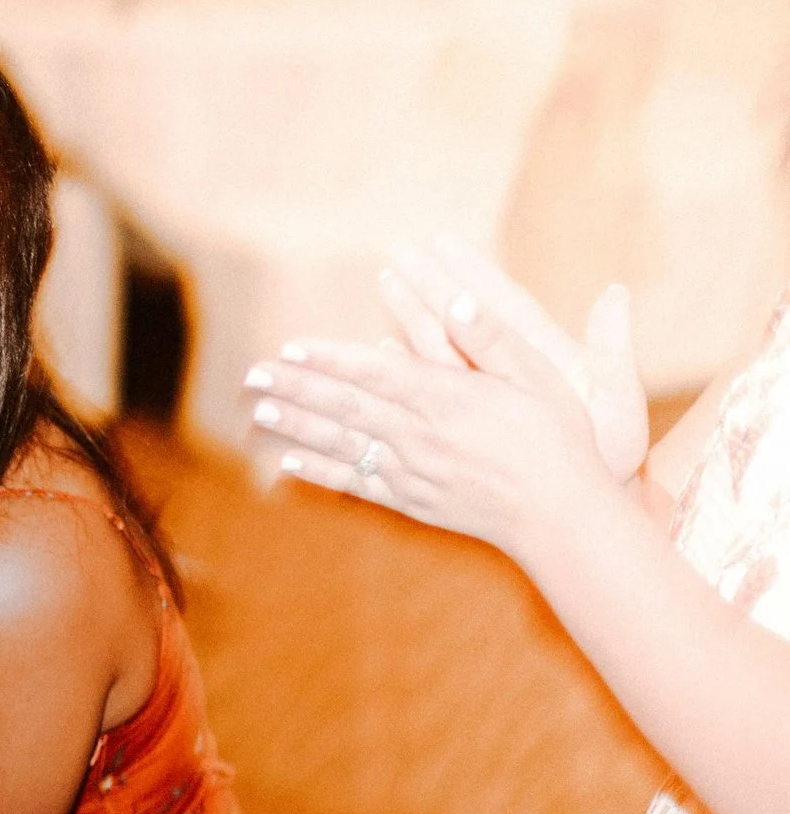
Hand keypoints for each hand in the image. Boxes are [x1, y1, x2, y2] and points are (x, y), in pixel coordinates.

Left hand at [247, 287, 622, 557]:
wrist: (560, 515)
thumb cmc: (557, 438)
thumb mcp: (537, 376)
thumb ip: (491, 339)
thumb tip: (458, 298)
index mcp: (445, 396)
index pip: (372, 371)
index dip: (328, 358)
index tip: (291, 348)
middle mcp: (418, 434)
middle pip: (344, 405)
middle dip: (295, 388)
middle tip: (252, 374)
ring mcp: (410, 470)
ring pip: (342, 443)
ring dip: (296, 426)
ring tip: (260, 410)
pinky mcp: (410, 500)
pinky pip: (356, 483)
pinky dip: (321, 472)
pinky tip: (289, 463)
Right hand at [377, 237, 646, 482]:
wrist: (586, 502)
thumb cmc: (607, 454)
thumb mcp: (618, 400)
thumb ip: (612, 348)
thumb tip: (615, 291)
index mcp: (542, 356)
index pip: (499, 303)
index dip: (470, 271)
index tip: (439, 242)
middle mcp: (508, 368)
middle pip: (460, 316)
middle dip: (428, 283)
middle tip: (396, 251)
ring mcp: (485, 394)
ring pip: (439, 349)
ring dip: (411, 315)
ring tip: (385, 283)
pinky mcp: (470, 421)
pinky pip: (430, 390)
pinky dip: (407, 369)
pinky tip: (383, 353)